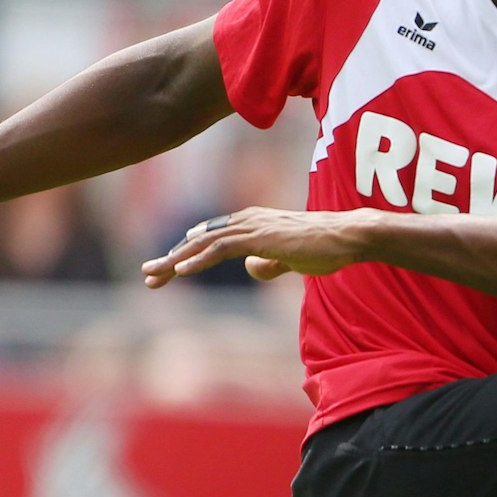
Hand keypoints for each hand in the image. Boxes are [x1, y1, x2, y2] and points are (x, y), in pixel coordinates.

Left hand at [142, 207, 369, 286]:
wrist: (349, 236)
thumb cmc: (326, 246)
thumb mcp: (292, 257)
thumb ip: (270, 261)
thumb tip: (250, 267)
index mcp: (253, 222)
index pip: (211, 236)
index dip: (186, 253)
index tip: (167, 268)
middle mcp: (247, 220)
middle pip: (199, 238)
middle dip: (171, 258)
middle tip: (148, 274)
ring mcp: (252, 227)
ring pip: (203, 243)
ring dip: (176, 260)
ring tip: (153, 276)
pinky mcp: (259, 237)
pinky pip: (221, 248)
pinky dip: (198, 259)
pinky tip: (181, 271)